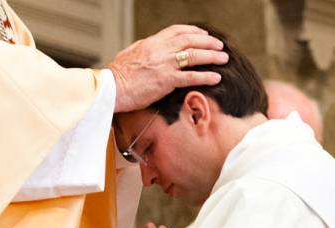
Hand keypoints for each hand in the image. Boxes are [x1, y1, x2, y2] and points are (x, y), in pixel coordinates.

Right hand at [109, 24, 228, 112]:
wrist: (110, 88)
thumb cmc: (116, 76)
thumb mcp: (130, 55)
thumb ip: (143, 50)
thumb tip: (149, 49)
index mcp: (151, 43)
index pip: (177, 31)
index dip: (193, 32)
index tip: (203, 35)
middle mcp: (160, 50)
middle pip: (190, 40)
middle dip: (208, 42)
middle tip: (219, 46)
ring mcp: (164, 64)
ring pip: (194, 55)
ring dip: (212, 56)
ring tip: (224, 58)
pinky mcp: (166, 80)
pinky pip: (191, 76)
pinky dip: (206, 76)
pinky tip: (216, 77)